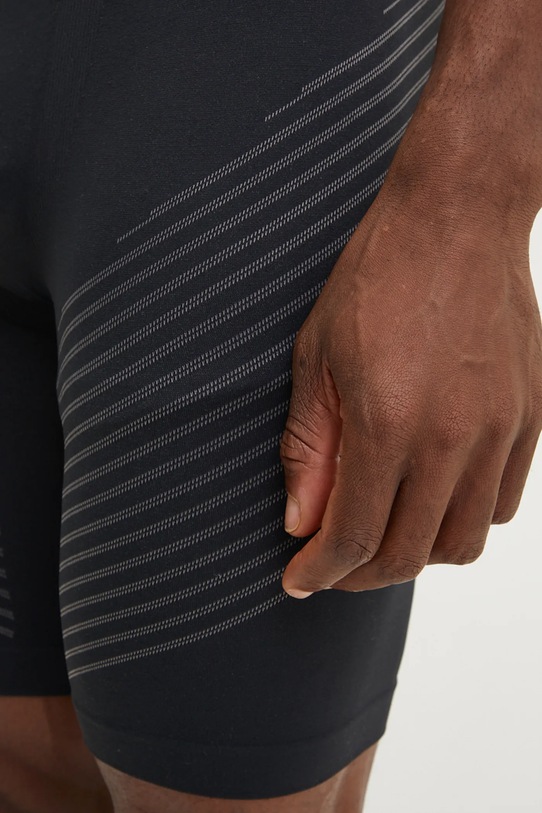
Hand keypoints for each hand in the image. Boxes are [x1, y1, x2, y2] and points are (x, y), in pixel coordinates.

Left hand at [280, 168, 541, 597]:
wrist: (458, 217)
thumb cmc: (377, 276)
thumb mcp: (317, 357)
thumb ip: (309, 448)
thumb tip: (302, 520)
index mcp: (388, 421)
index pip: (353, 537)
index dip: (319, 573)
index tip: (298, 580)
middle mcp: (451, 438)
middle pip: (408, 554)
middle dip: (358, 575)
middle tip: (330, 563)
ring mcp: (499, 431)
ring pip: (462, 542)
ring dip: (414, 554)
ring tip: (381, 532)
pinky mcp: (529, 420)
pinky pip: (501, 505)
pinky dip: (461, 520)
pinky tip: (431, 496)